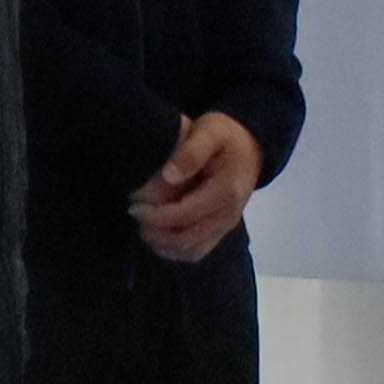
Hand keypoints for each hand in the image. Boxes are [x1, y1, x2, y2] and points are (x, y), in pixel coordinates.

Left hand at [132, 112, 264, 263]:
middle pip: (186, 239)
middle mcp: (228, 215)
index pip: (184, 215)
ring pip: (191, 251)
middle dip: (155, 232)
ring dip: (162, 244)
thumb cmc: (225, 136)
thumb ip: (191, 152)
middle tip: (135, 214)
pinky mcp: (221, 230)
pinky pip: (197, 251)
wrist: (249, 147)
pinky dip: (174, 250)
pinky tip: (158, 236)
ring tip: (143, 226)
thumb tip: (169, 175)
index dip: (155, 216)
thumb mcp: (209, 131)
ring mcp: (226, 225)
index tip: (134, 206)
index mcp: (225, 192)